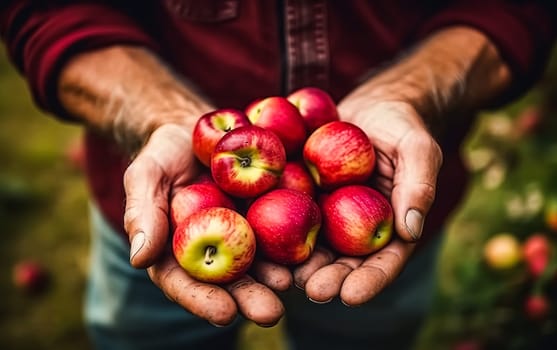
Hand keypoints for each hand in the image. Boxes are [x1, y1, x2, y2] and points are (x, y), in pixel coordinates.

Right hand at [123, 124, 291, 325]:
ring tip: (298, 284)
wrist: (197, 130)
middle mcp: (214, 250)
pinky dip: (300, 243)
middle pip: (231, 281)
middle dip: (251, 298)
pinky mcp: (270, 213)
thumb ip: (143, 213)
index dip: (204, 300)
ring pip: (262, 262)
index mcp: (177, 251)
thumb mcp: (146, 176)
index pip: (186, 283)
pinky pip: (285, 230)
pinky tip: (316, 252)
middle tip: (270, 312)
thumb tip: (140, 258)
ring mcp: (245, 233)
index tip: (224, 313)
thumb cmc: (164, 156)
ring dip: (280, 276)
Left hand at [293, 98, 442, 304]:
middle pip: (344, 262)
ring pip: (313, 245)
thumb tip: (411, 231)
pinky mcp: (304, 195)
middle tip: (312, 290)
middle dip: (329, 279)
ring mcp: (329, 213)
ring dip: (299, 264)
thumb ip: (417, 187)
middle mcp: (358, 228)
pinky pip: (289, 213)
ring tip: (284, 276)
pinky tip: (262, 237)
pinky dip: (277, 228)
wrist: (373, 104)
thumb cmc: (402, 126)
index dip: (369, 281)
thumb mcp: (417, 149)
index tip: (351, 296)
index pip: (384, 261)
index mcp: (391, 226)